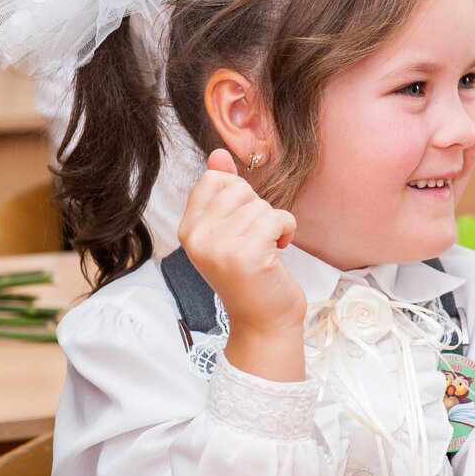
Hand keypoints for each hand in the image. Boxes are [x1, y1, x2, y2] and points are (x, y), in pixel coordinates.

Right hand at [179, 150, 307, 377]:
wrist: (263, 322)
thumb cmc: (250, 275)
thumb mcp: (229, 231)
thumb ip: (222, 191)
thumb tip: (218, 153)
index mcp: (188, 229)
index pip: (214, 180)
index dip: (239, 196)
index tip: (242, 225)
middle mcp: (197, 237)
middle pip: (239, 188)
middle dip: (258, 209)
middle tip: (255, 240)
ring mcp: (219, 247)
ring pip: (260, 204)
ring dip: (273, 223)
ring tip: (266, 249)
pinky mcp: (246, 255)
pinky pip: (276, 217)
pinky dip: (287, 230)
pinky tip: (279, 251)